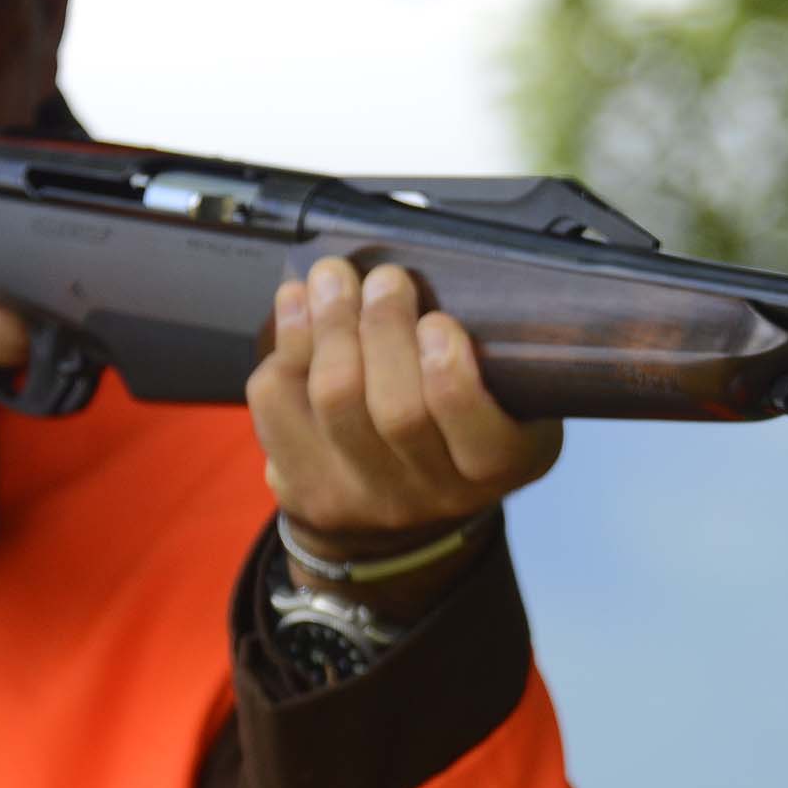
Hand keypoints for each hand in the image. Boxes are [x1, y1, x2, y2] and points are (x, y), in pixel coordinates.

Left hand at [248, 257, 563, 616]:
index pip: (477, 433)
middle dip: (384, 329)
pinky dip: (285, 347)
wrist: (404, 513)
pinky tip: (298, 309)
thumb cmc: (462, 421)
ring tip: (332, 278)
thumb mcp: (509, 393)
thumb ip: (487, 346)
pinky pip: (279, 407)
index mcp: (501, 463)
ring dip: (330, 325)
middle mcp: (435, 495)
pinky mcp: (306, 489)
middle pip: (397, 412)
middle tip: (385, 278)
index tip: (437, 321)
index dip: (450, 375)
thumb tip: (421, 274)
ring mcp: (365, 500)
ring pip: (334, 401)